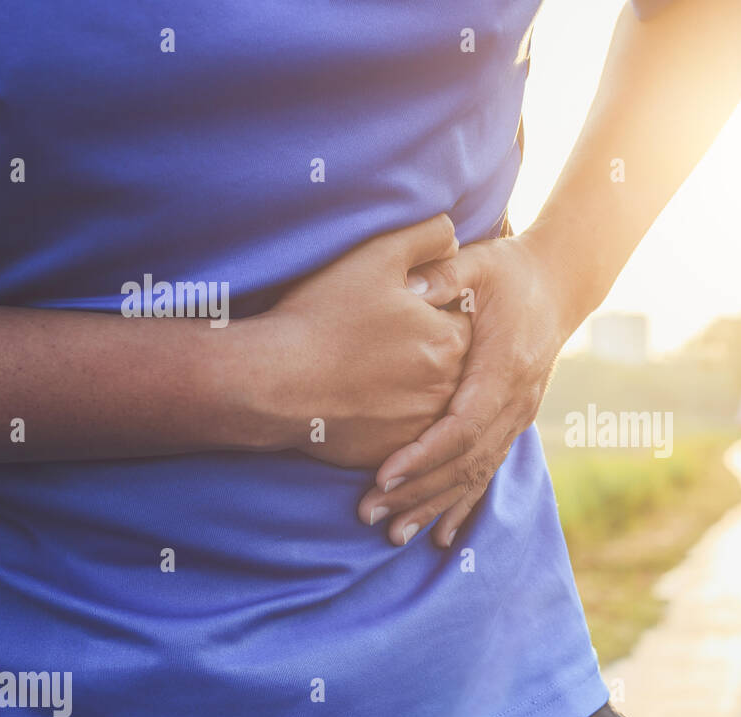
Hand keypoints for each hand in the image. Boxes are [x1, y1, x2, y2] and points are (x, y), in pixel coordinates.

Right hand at [248, 214, 470, 468]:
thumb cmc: (323, 315)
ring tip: (373, 371)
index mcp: (451, 340)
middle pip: (453, 365)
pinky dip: (393, 419)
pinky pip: (408, 436)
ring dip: (414, 387)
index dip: (437, 312)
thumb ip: (427, 238)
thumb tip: (455, 240)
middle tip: (385, 342)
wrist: (274, 381)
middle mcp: (447, 388)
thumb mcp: (377, 256)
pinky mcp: (396, 453)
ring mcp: (422, 425)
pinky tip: (365, 401)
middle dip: (429, 351)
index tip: (406, 311)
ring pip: (433, 401)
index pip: (466, 323)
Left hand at [354, 233, 575, 546]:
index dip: (424, 454)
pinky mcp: (513, 425)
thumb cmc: (509, 273)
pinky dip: (462, 506)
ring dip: (435, 507)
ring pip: (476, 475)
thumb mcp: (476, 263)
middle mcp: (515, 403)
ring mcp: (517, 418)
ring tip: (394, 536)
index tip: (383, 474)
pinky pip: (487, 474)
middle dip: (417, 493)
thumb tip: (409, 286)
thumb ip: (442, 275)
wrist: (557, 286)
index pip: (462, 424)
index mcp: (504, 368)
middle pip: (465, 462)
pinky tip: (440, 538)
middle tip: (370, 514)